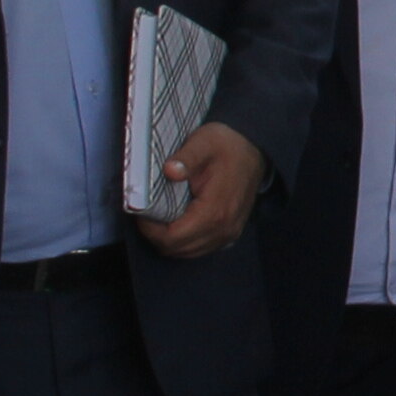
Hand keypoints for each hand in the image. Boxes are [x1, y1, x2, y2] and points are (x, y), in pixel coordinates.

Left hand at [136, 124, 265, 258]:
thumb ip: (186, 158)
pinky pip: (200, 248)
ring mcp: (228, 234)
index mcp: (215, 210)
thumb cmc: (227, 145)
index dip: (150, 229)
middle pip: (177, 249)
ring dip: (168, 240)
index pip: (172, 237)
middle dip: (155, 235)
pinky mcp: (230, 234)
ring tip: (159, 217)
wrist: (254, 150)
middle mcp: (223, 229)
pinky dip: (184, 241)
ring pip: (187, 252)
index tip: (140, 211)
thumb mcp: (204, 142)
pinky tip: (178, 222)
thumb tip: (169, 171)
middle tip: (146, 214)